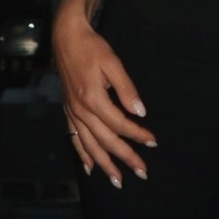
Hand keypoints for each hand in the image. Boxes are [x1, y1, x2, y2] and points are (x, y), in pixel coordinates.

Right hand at [54, 17, 155, 187]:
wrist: (66, 39)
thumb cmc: (92, 48)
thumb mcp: (113, 63)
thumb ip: (126, 88)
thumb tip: (140, 112)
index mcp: (93, 99)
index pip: (120, 124)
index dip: (137, 134)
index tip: (152, 142)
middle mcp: (81, 110)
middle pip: (106, 140)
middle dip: (125, 157)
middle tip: (142, 172)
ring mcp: (72, 112)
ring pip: (89, 145)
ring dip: (104, 164)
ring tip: (117, 180)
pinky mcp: (68, 110)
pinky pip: (74, 138)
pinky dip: (82, 154)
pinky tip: (89, 167)